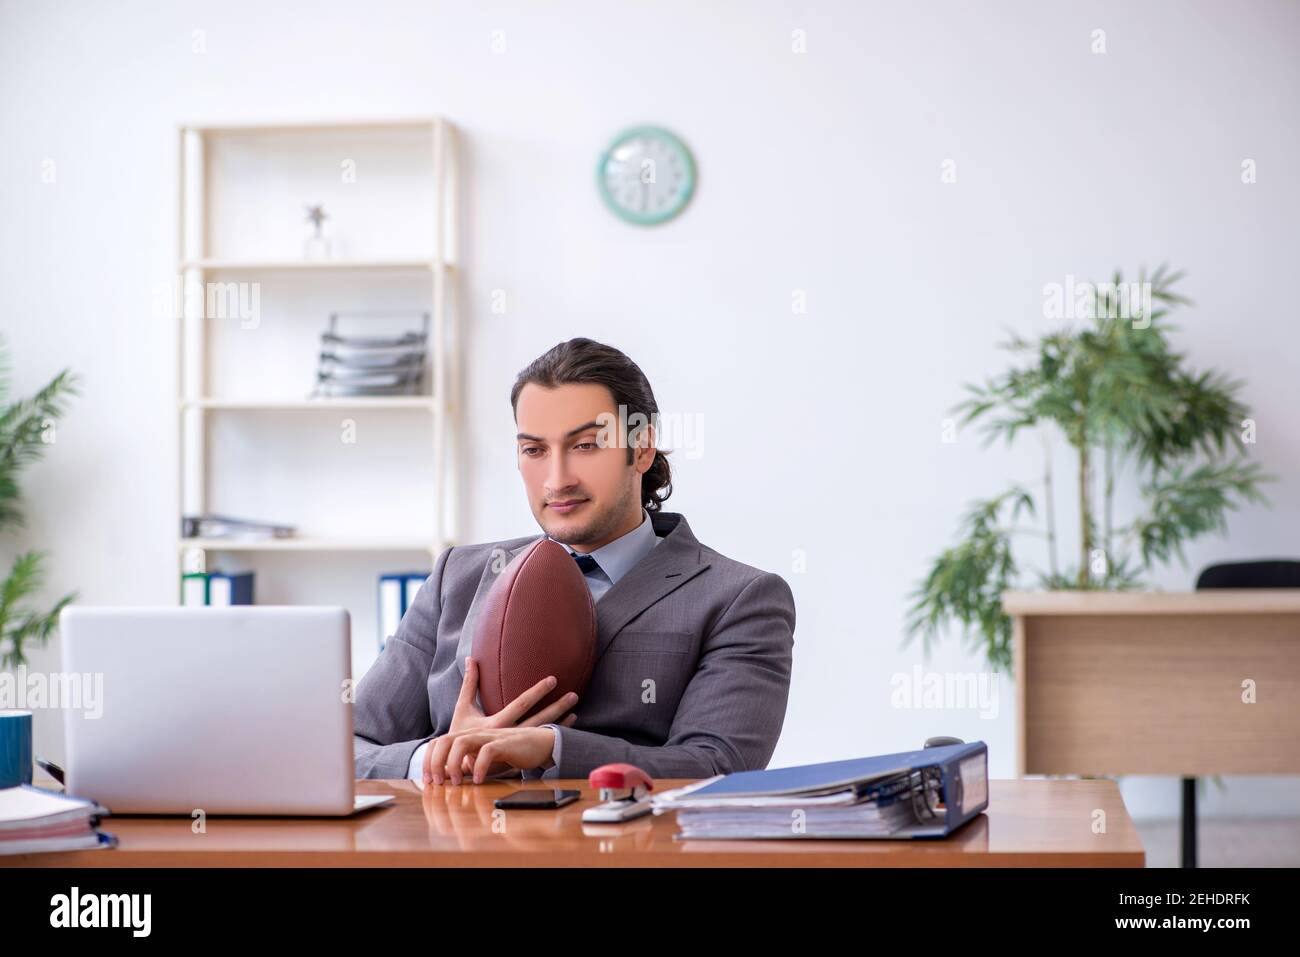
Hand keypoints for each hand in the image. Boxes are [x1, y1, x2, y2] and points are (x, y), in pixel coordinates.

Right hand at [424, 657, 577, 783]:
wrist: (455, 767)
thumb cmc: (459, 734)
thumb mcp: (462, 708)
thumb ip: (470, 683)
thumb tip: (470, 659)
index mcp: (497, 723)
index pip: (522, 704)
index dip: (538, 692)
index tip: (553, 679)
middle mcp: (509, 736)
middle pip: (539, 720)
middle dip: (557, 707)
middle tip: (574, 696)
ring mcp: (514, 748)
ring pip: (542, 733)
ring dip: (559, 723)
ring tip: (576, 713)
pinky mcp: (517, 758)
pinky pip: (539, 746)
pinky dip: (551, 737)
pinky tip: (565, 733)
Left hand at [428, 726, 559, 785]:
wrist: (537, 743)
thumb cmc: (508, 752)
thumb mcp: (481, 758)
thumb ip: (464, 765)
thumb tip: (445, 779)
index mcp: (466, 737)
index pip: (438, 742)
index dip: (428, 759)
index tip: (428, 780)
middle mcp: (474, 734)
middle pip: (444, 740)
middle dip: (436, 762)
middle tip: (437, 783)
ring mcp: (488, 737)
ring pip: (461, 742)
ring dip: (454, 763)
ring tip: (457, 783)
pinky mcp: (504, 743)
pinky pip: (487, 752)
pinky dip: (479, 767)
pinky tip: (479, 780)